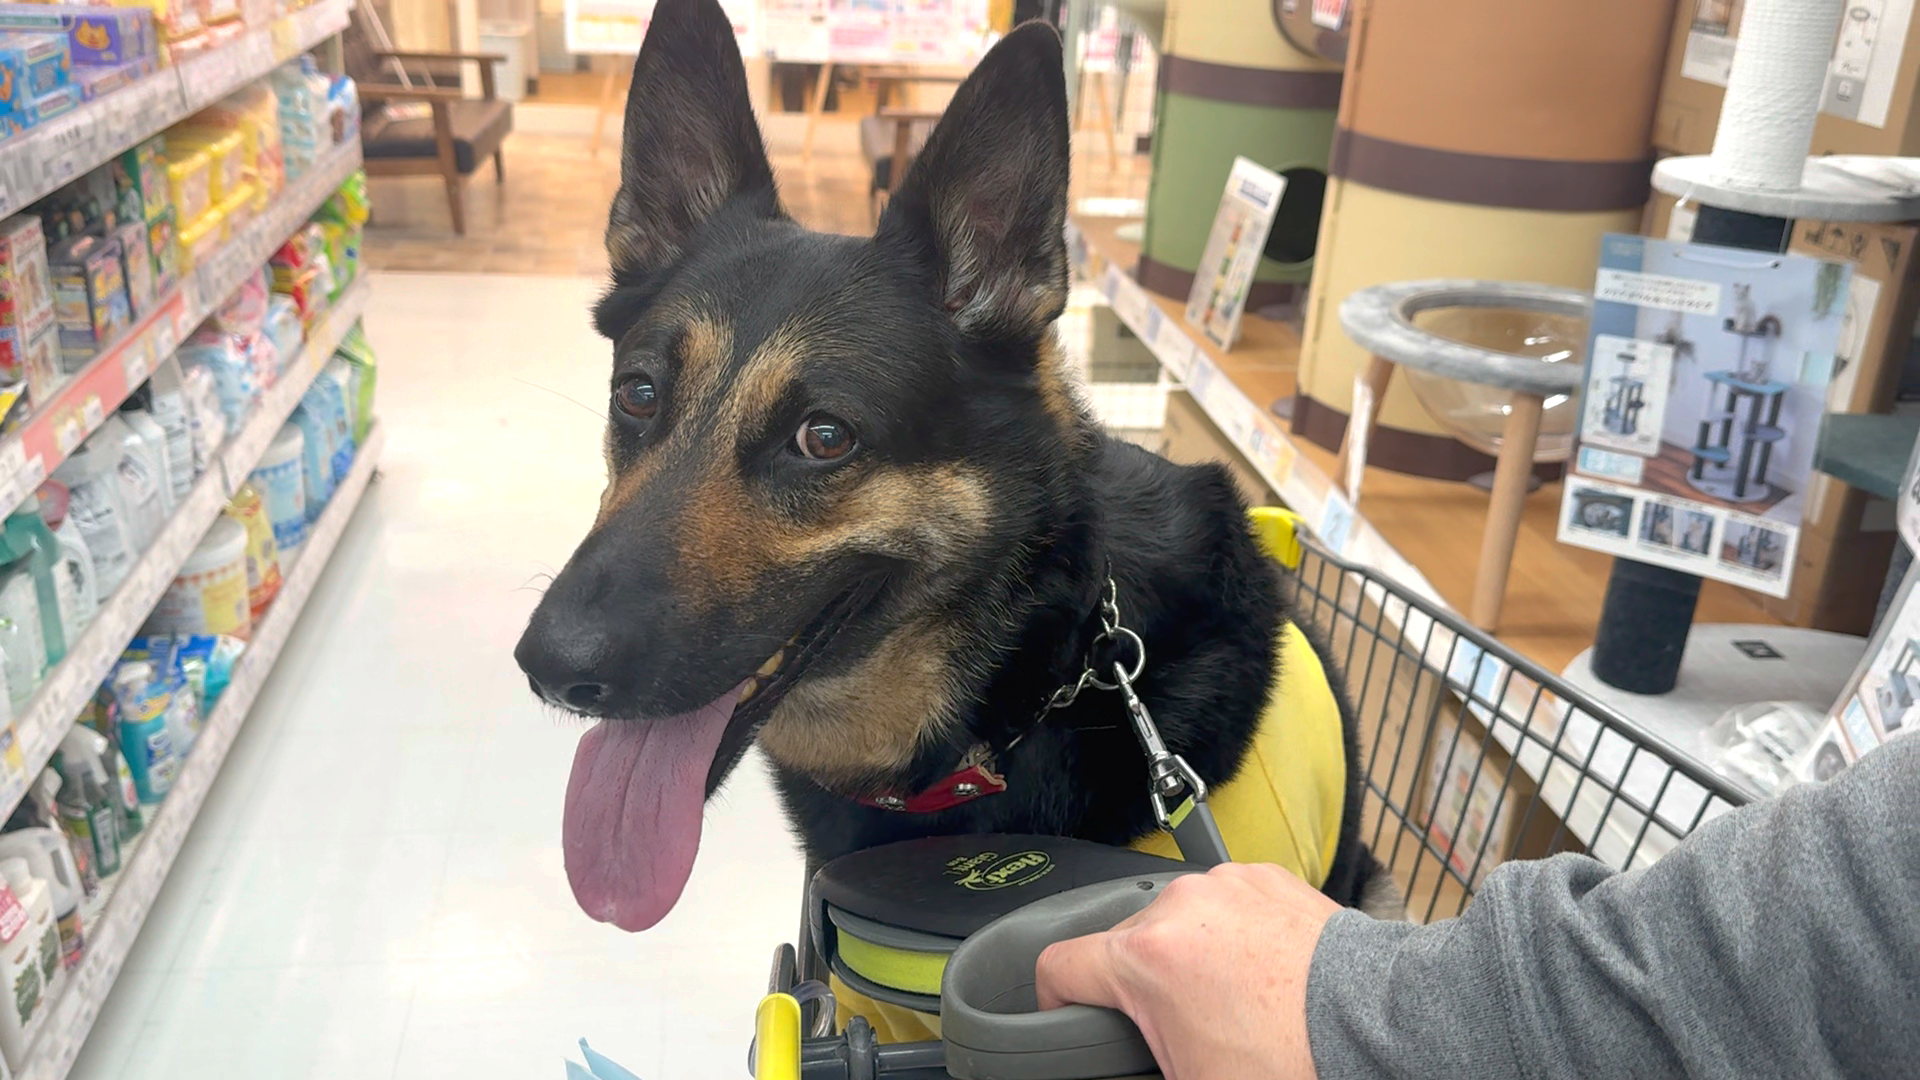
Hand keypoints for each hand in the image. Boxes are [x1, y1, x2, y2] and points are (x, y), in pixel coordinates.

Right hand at [1034, 862, 1339, 1079]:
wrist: (1379, 1022)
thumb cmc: (1296, 1058)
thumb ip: (1141, 1070)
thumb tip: (1129, 1073)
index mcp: (1146, 957)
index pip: (1058, 966)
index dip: (1051, 1000)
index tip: (1063, 1013)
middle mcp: (1178, 906)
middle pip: (1123, 942)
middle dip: (1139, 984)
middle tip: (1174, 1026)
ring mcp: (1224, 884)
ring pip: (1176, 919)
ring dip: (1187, 953)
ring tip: (1227, 998)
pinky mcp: (1265, 875)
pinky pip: (1225, 902)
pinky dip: (1231, 932)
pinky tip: (1259, 970)